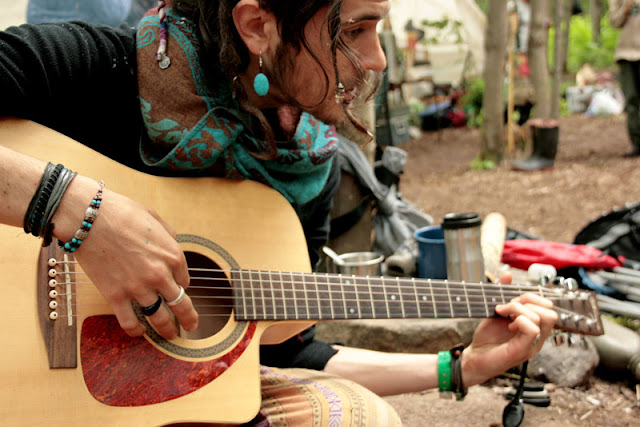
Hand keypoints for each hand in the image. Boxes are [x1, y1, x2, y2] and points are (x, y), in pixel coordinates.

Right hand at [56, 182, 198, 339]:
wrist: (89, 217)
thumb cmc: (120, 212)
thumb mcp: (154, 217)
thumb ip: (167, 234)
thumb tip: (171, 242)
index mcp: (172, 255)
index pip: (184, 280)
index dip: (181, 285)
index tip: (177, 288)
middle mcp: (160, 274)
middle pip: (180, 303)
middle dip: (188, 318)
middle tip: (191, 326)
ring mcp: (138, 287)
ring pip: (159, 317)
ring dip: (167, 330)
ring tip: (170, 336)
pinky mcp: (115, 295)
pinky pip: (130, 321)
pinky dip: (136, 331)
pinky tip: (140, 333)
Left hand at [461, 290, 556, 387]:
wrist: (474, 358)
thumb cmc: (486, 337)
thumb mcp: (495, 311)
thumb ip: (503, 293)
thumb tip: (508, 274)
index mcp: (534, 327)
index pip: (548, 306)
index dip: (530, 297)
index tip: (510, 302)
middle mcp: (537, 337)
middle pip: (550, 311)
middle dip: (527, 302)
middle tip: (507, 308)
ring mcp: (532, 345)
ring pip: (542, 318)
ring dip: (519, 310)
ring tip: (504, 316)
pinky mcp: (523, 351)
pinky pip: (532, 330)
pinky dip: (519, 321)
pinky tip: (507, 326)